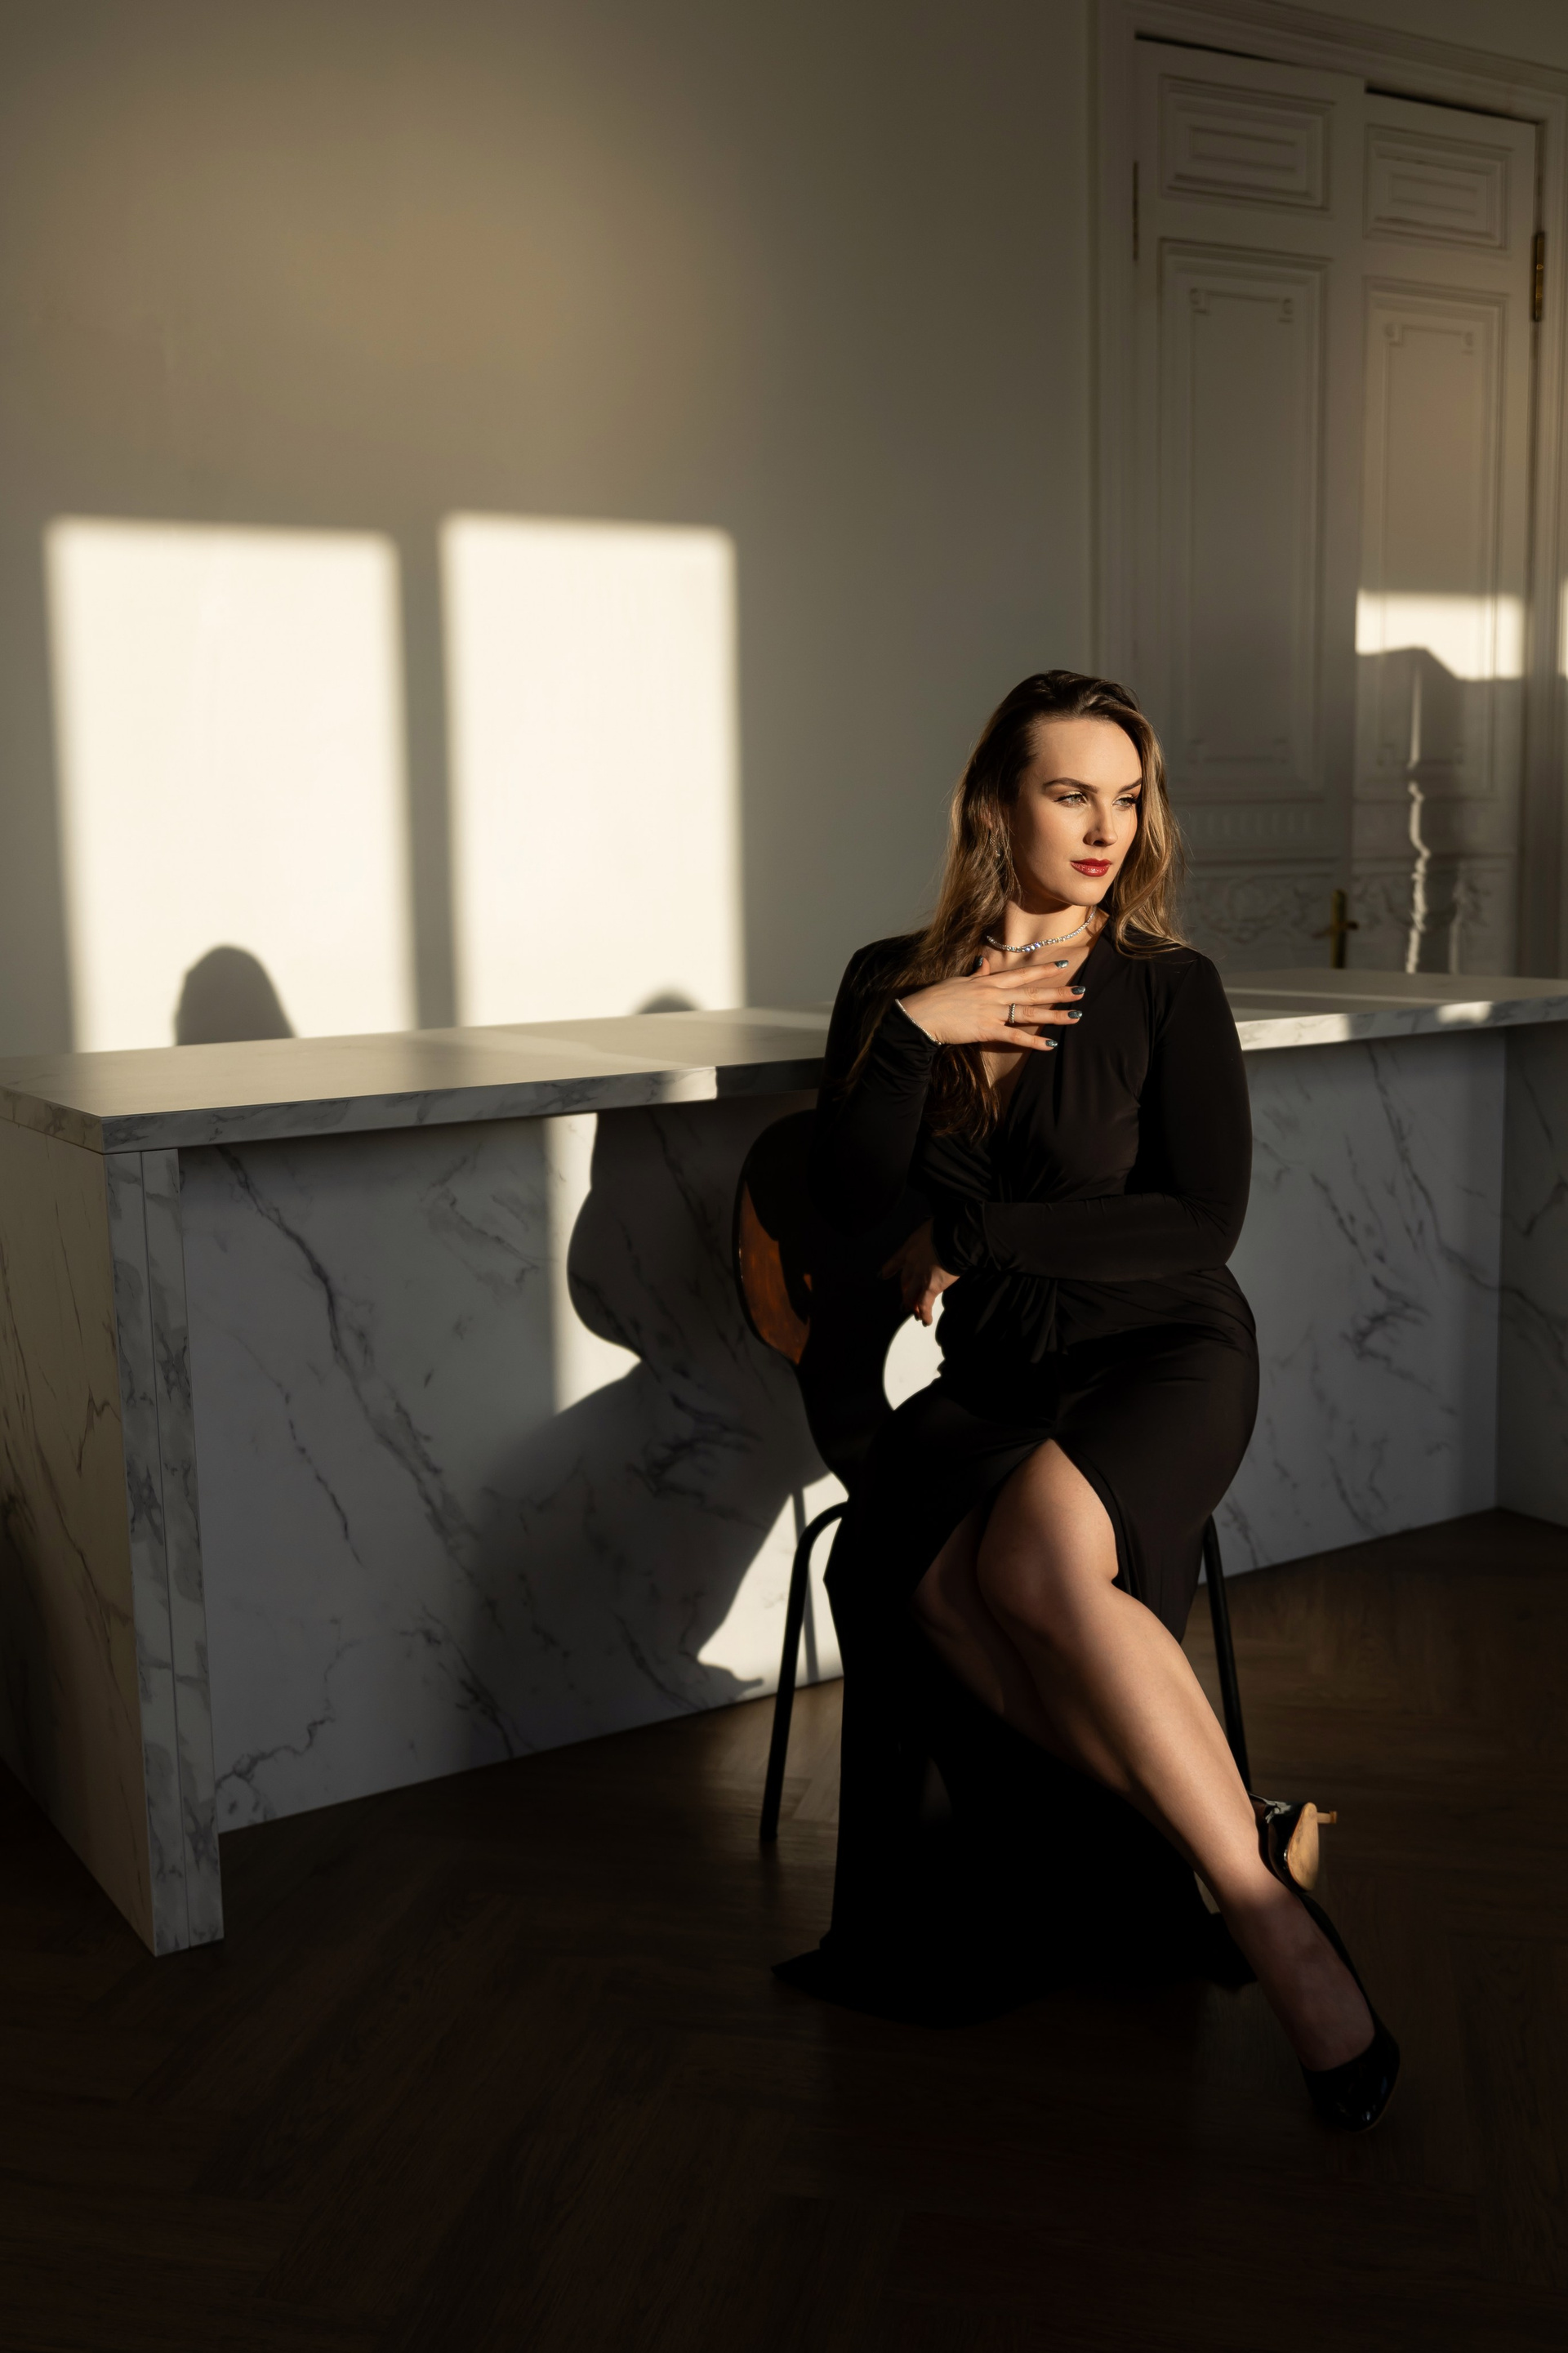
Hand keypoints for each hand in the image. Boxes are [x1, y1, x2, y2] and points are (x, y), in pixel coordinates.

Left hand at [881, 1221, 958, 1325]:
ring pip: (912, 1294)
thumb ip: (929, 1236)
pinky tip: (925, 1321)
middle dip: (904, 1292)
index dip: (889, 1269)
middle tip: (904, 1301)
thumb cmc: (946, 1228)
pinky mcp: (931, 1287)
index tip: (882, 1275)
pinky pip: (925, 1304)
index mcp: (911, 1247)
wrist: (954, 1236)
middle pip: (905, 1281)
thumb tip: (935, 1237)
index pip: (896, 1260)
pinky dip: (924, 1314)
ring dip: (912, 1305)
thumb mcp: (931, 1227)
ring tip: (913, 1313)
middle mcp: (912, 1263)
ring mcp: (920, 1276)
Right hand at [898, 953, 1084, 1048]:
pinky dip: (1033, 1041)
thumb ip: (978, 975)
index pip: (1022, 973)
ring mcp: (992, 1012)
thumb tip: (985, 962)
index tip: (1064, 966)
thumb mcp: (960, 981)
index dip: (1044, 970)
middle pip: (1033, 992)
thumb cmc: (938, 997)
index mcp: (989, 981)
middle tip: (1081, 992)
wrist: (922, 1014)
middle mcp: (995, 994)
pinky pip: (1015, 1037)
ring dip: (1054, 1015)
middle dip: (1059, 993)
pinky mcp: (987, 1030)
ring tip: (1075, 1017)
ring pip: (1030, 1013)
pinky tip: (1050, 1044)